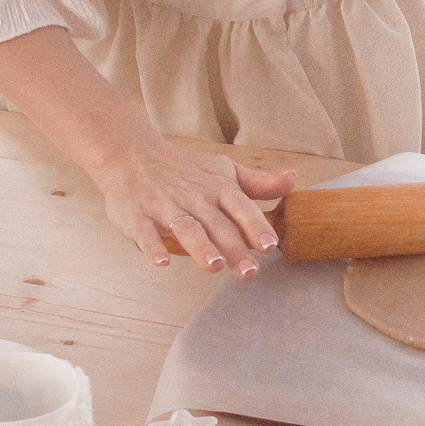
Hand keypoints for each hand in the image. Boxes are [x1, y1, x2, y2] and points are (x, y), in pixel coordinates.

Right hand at [92, 135, 293, 274]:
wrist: (132, 153)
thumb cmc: (185, 169)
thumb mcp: (224, 171)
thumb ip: (258, 183)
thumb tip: (293, 180)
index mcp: (217, 187)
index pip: (241, 207)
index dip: (256, 226)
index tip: (270, 246)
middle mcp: (194, 197)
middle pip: (216, 225)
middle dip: (234, 248)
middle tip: (250, 272)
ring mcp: (164, 206)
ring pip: (186, 228)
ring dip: (200, 247)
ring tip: (215, 266)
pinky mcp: (137, 217)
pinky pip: (145, 233)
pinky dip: (151, 247)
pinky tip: (160, 262)